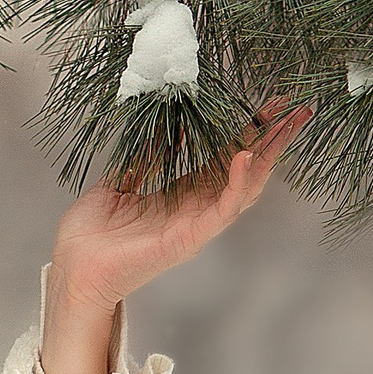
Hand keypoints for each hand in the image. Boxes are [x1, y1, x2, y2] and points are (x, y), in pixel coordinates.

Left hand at [40, 100, 312, 373]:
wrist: (72, 268)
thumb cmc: (91, 234)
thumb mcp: (120, 182)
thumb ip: (145, 157)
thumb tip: (168, 128)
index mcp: (181, 193)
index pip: (226, 157)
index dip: (249, 131)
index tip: (272, 105)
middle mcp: (195, 208)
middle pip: (246, 169)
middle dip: (274, 140)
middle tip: (300, 110)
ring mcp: (195, 224)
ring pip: (244, 188)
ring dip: (268, 157)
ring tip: (286, 127)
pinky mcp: (188, 238)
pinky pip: (221, 210)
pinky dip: (238, 184)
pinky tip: (246, 158)